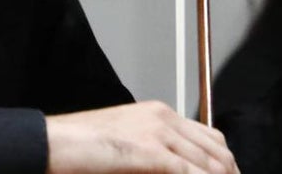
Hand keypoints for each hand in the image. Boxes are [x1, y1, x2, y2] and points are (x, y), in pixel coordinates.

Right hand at [46, 100, 238, 172]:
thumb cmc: (79, 148)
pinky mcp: (150, 151)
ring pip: (209, 163)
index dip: (224, 163)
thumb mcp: (125, 146)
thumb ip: (154, 154)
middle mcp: (163, 117)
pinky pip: (188, 172)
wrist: (52, 144)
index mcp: (159, 113)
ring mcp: (158, 132)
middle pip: (216, 150)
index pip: (210, 137)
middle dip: (229, 173)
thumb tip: (173, 168)